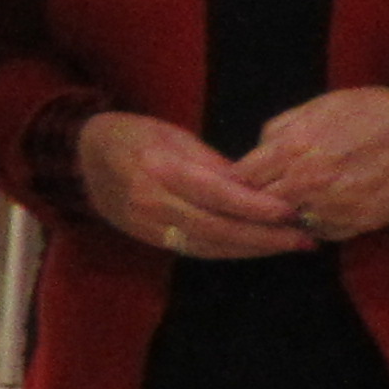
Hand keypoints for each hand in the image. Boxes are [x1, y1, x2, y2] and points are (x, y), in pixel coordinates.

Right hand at [73, 110, 310, 259]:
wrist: (85, 157)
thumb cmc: (137, 137)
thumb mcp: (177, 138)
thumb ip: (216, 167)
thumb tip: (259, 189)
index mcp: (160, 168)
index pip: (216, 194)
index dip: (255, 208)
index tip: (291, 212)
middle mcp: (152, 201)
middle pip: (216, 228)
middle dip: (264, 237)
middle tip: (303, 239)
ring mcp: (147, 225)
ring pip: (208, 245)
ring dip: (252, 249)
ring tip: (290, 246)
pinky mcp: (148, 239)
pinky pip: (195, 250)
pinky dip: (229, 251)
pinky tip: (255, 249)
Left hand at [234, 86, 388, 244]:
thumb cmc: (368, 115)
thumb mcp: (316, 107)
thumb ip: (278, 130)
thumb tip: (257, 152)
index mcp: (292, 148)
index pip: (241, 178)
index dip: (238, 180)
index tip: (240, 180)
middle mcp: (306, 182)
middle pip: (259, 204)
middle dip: (256, 200)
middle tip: (262, 194)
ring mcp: (329, 207)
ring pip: (286, 222)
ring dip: (285, 214)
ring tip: (294, 200)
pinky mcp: (351, 224)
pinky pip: (318, 231)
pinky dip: (314, 223)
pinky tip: (321, 208)